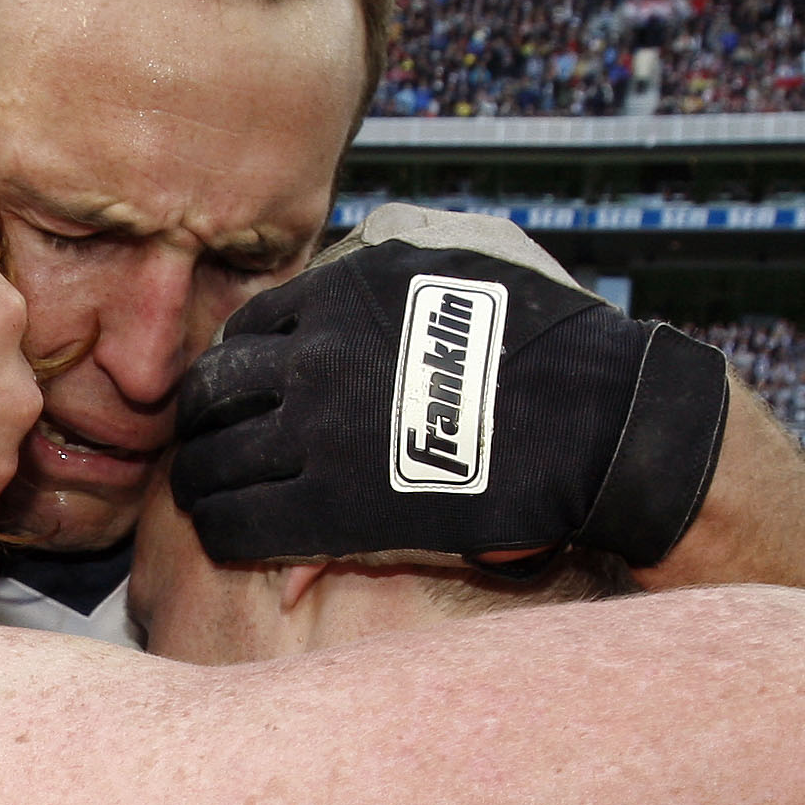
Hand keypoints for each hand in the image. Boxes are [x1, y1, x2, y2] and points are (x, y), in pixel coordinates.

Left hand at [174, 208, 730, 568]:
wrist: (603, 421)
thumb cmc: (549, 342)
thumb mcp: (464, 263)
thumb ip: (390, 272)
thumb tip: (343, 279)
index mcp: (342, 292)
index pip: (244, 333)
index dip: (235, 372)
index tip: (241, 398)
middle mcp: (317, 356)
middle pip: (211, 393)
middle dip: (201, 424)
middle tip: (205, 450)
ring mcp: (319, 432)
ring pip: (211, 463)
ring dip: (201, 485)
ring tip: (209, 501)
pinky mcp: (332, 506)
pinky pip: (241, 524)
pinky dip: (226, 534)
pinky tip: (233, 540)